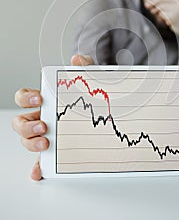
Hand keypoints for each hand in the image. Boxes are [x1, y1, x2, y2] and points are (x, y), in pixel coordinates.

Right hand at [12, 54, 93, 180]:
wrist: (105, 108)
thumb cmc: (90, 93)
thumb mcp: (90, 78)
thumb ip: (85, 66)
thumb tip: (77, 59)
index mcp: (45, 100)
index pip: (24, 97)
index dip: (25, 98)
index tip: (39, 98)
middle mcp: (41, 117)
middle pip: (20, 123)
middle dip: (26, 126)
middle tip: (43, 126)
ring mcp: (47, 134)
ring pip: (27, 141)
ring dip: (31, 144)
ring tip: (46, 144)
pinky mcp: (56, 150)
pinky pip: (42, 161)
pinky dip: (38, 167)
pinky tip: (40, 171)